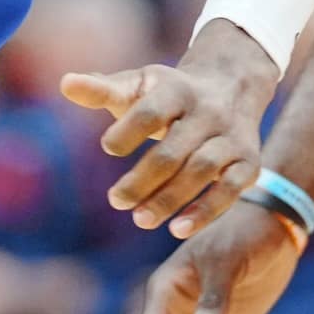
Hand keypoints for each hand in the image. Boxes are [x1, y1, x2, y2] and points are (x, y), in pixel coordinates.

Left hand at [63, 22, 279, 235]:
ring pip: (201, 171)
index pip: (151, 112)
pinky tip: (176, 229)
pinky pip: (230, 190)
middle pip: (174, 150)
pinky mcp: (248, 162)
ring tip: (140, 219)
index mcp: (177, 89)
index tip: (107, 148)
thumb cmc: (170, 93)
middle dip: (143, 179)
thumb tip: (66, 84)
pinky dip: (205, 212)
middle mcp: (209, 111)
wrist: (232, 86)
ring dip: (169, 199)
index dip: (128, 131)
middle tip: (116, 201)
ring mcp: (231, 138)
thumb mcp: (139, 85)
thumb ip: (102, 90)